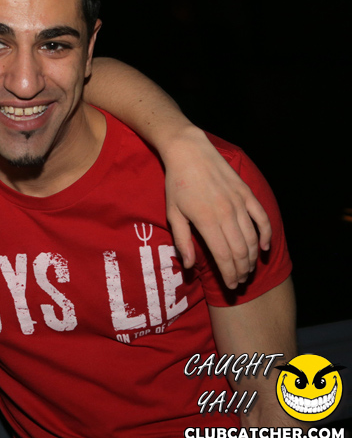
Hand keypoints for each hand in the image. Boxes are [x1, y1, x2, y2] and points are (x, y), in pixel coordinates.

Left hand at [161, 127, 271, 288]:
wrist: (189, 151)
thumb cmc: (177, 184)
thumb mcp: (173, 213)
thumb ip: (182, 240)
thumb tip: (188, 264)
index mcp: (206, 221)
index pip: (223, 256)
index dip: (229, 274)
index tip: (230, 285)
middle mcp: (226, 213)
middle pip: (241, 251)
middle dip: (242, 270)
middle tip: (239, 281)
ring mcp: (239, 203)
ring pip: (252, 238)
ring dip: (252, 257)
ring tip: (248, 269)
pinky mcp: (247, 193)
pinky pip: (262, 218)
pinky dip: (266, 234)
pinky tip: (264, 248)